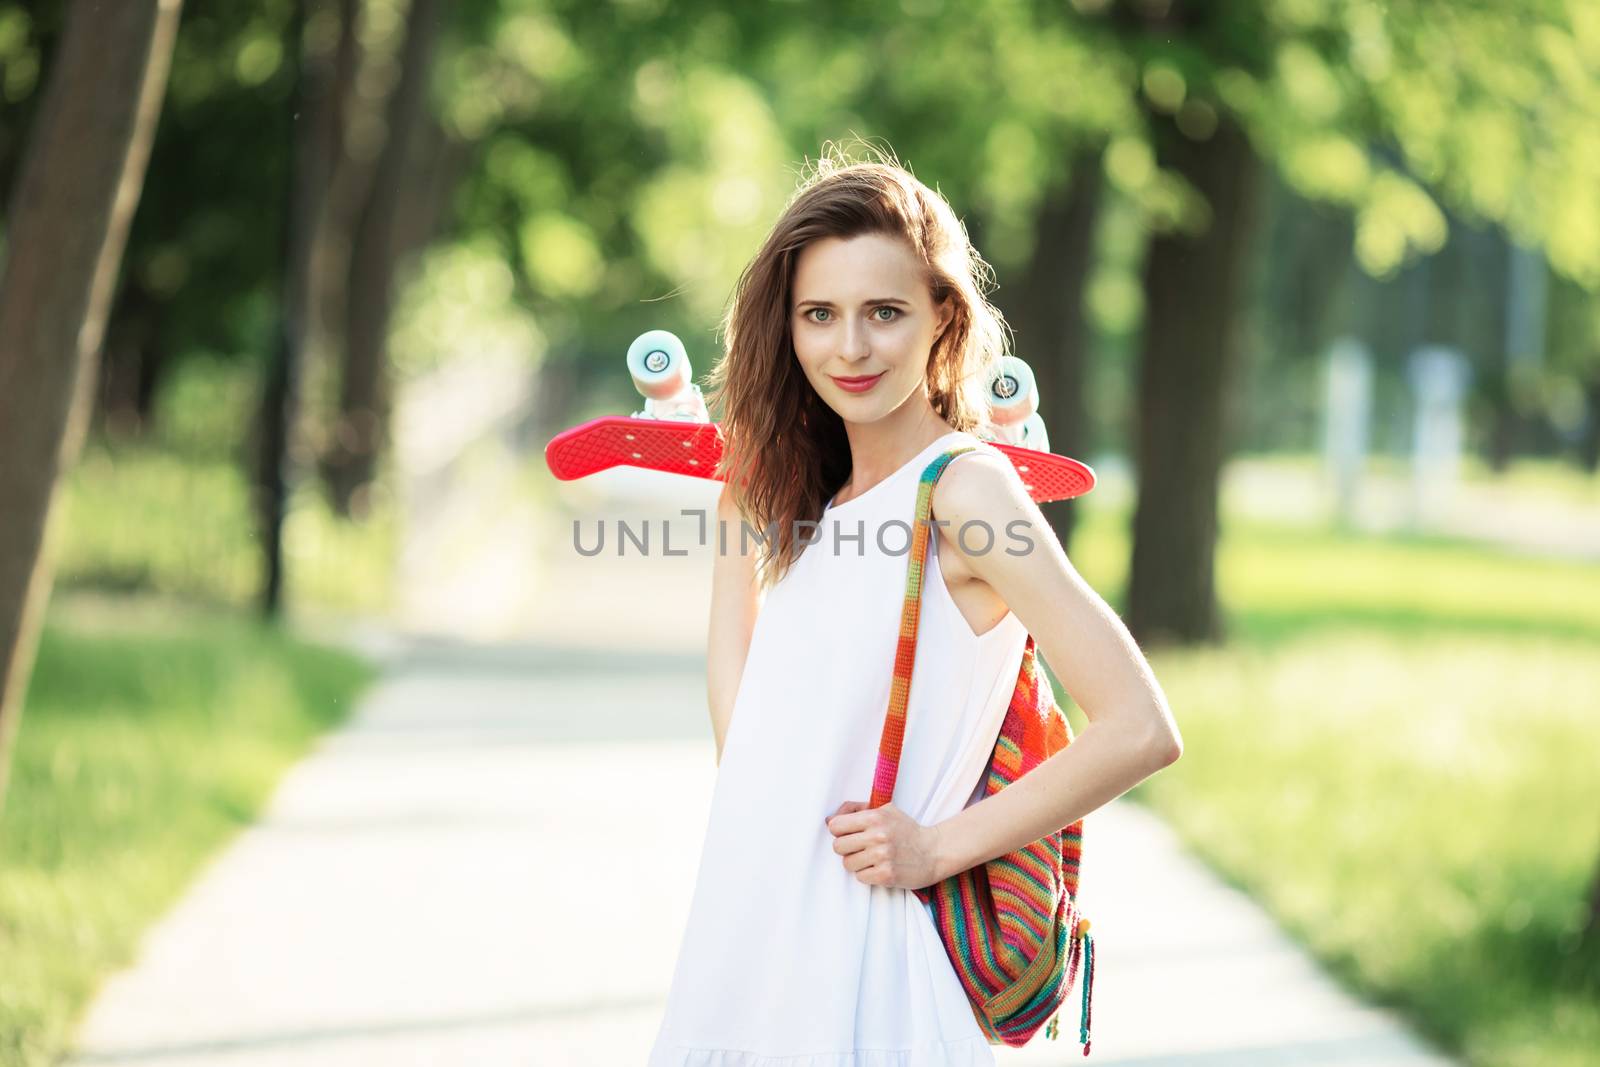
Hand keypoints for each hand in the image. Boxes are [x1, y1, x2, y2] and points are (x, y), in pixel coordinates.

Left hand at [824, 800, 942, 889]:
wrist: (934, 852)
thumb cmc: (906, 830)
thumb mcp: (885, 810)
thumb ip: (856, 810)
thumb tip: (828, 820)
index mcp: (875, 817)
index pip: (835, 826)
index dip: (840, 831)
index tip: (849, 834)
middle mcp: (877, 836)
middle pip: (838, 847)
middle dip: (847, 848)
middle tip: (861, 848)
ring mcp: (882, 857)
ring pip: (847, 864)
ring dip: (857, 863)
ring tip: (872, 859)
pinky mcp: (887, 875)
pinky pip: (860, 877)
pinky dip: (867, 875)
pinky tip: (879, 868)